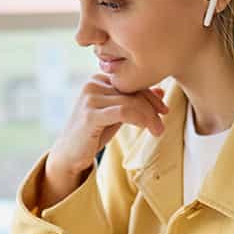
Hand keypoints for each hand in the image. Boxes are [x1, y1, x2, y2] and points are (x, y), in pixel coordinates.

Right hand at [40, 74, 167, 207]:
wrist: (69, 153)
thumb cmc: (93, 133)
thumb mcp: (117, 114)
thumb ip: (133, 102)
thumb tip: (160, 91)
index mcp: (98, 79)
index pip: (131, 81)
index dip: (150, 95)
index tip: (163, 110)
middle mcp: (92, 84)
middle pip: (132, 90)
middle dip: (152, 107)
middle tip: (162, 123)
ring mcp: (89, 98)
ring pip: (130, 101)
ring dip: (149, 116)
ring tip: (158, 130)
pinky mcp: (90, 114)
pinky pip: (123, 111)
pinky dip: (139, 119)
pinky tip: (146, 128)